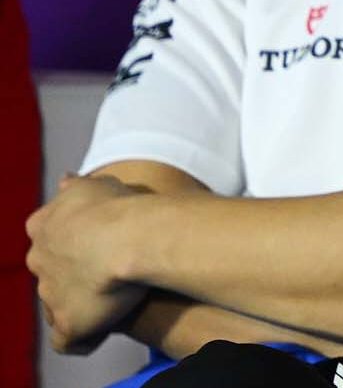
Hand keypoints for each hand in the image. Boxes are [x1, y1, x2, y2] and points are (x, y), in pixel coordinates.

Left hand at [26, 174, 152, 352]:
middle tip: (108, 268)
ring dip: (81, 301)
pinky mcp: (69, 323)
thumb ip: (77, 186)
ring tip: (114, 297)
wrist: (127, 238)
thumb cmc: (117, 207)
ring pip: (59, 302)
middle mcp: (39, 260)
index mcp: (43, 226)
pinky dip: (83, 337)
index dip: (73, 240)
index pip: (48, 236)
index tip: (97, 240)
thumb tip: (65, 179)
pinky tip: (102, 330)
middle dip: (73, 271)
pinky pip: (69, 340)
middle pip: (50, 270)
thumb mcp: (96, 183)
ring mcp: (50, 293)